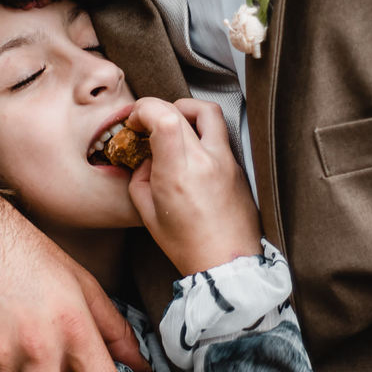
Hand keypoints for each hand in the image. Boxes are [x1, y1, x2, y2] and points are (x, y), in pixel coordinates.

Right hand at [125, 98, 261, 274]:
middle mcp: (205, 161)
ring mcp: (226, 161)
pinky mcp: (237, 166)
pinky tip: (189, 151)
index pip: (165, 117)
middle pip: (183, 109)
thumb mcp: (146, 212)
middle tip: (147, 124)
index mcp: (178, 174)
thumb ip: (140, 176)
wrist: (226, 263)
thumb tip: (147, 157)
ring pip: (209, 112)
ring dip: (186, 110)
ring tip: (173, 125)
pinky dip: (200, 131)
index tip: (135, 121)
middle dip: (158, 108)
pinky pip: (219, 134)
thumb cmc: (187, 244)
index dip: (145, 109)